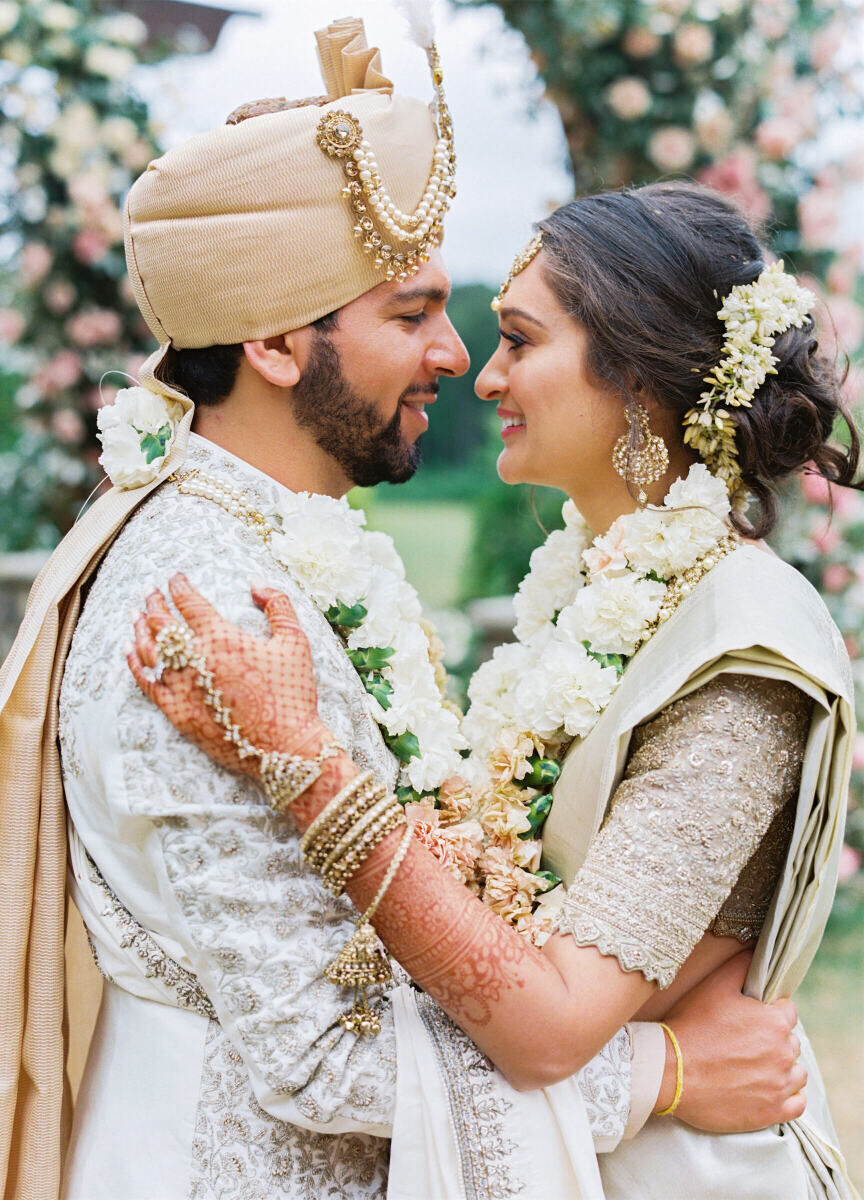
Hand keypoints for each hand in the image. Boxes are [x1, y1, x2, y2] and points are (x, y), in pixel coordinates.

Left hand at [127, 576, 328, 773]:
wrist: (284, 745)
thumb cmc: (292, 692)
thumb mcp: (295, 641)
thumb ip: (278, 605)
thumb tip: (255, 584)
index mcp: (221, 637)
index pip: (190, 602)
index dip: (179, 586)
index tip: (175, 578)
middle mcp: (195, 658)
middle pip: (163, 622)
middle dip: (154, 603)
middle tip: (149, 592)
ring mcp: (181, 686)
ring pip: (149, 650)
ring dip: (140, 628)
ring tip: (136, 616)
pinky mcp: (176, 712)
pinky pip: (146, 683)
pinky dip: (135, 664)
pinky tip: (129, 652)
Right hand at [664, 952, 805, 1130]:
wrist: (670, 1071)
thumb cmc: (691, 1026)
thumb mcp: (713, 987)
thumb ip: (740, 967)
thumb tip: (756, 953)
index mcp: (774, 1021)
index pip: (787, 1011)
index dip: (768, 1012)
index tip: (749, 1019)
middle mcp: (784, 1053)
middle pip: (790, 1041)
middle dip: (773, 1039)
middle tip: (744, 1042)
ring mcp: (780, 1085)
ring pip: (796, 1072)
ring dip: (782, 1067)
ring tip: (753, 1066)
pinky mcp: (772, 1111)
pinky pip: (797, 1102)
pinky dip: (787, 1096)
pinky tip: (767, 1088)